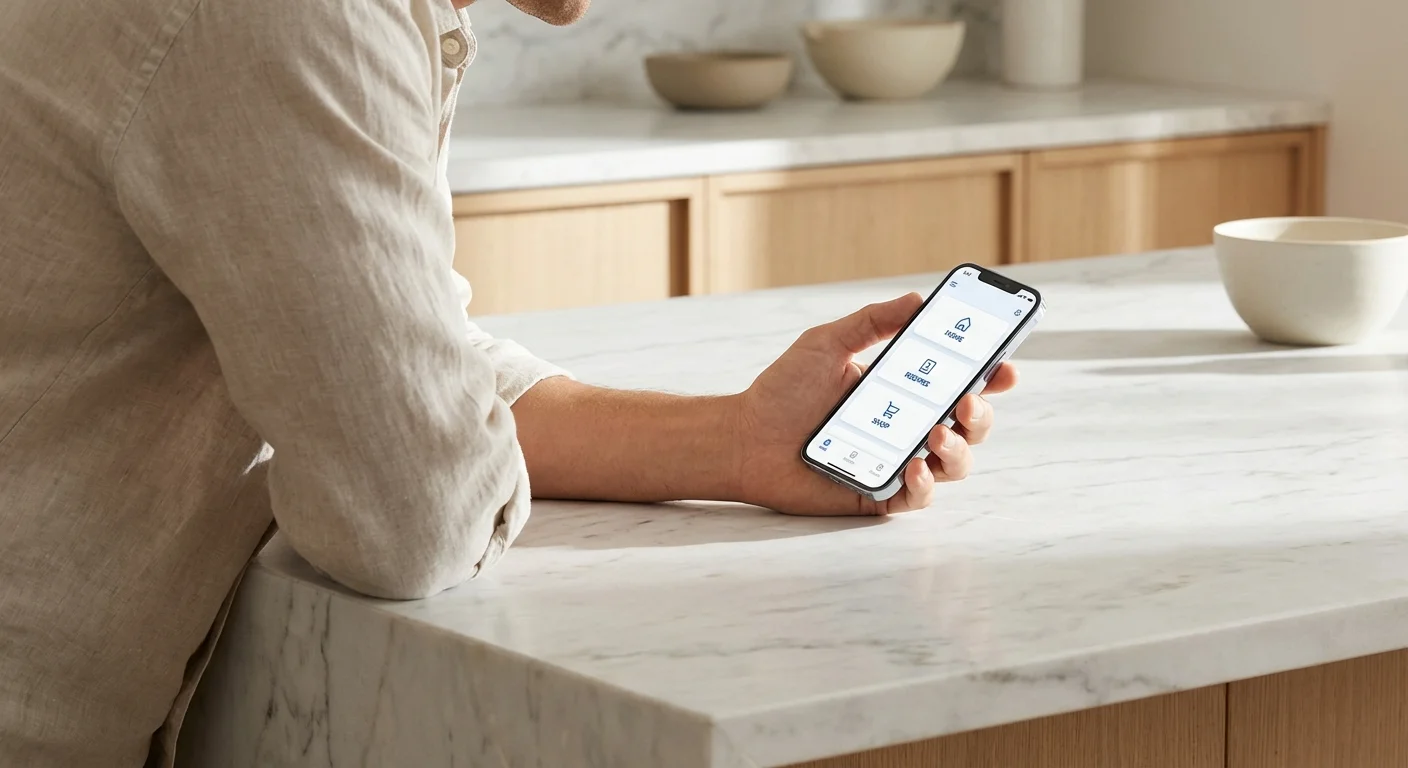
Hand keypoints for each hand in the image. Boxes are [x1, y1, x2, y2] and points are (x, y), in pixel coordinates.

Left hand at [733, 293, 1018, 515]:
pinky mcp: (880, 495)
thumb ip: (873, 322)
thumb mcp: (828, 343)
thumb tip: (918, 299)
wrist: (744, 438)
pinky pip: (919, 498)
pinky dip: (925, 485)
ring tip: (935, 432)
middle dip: (980, 414)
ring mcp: (898, 462)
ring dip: (958, 449)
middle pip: (970, 425)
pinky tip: (914, 467)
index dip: (991, 376)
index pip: (960, 382)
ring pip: (955, 463)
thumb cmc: (783, 392)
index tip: (1005, 365)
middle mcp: (908, 427)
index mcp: (903, 390)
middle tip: (966, 399)